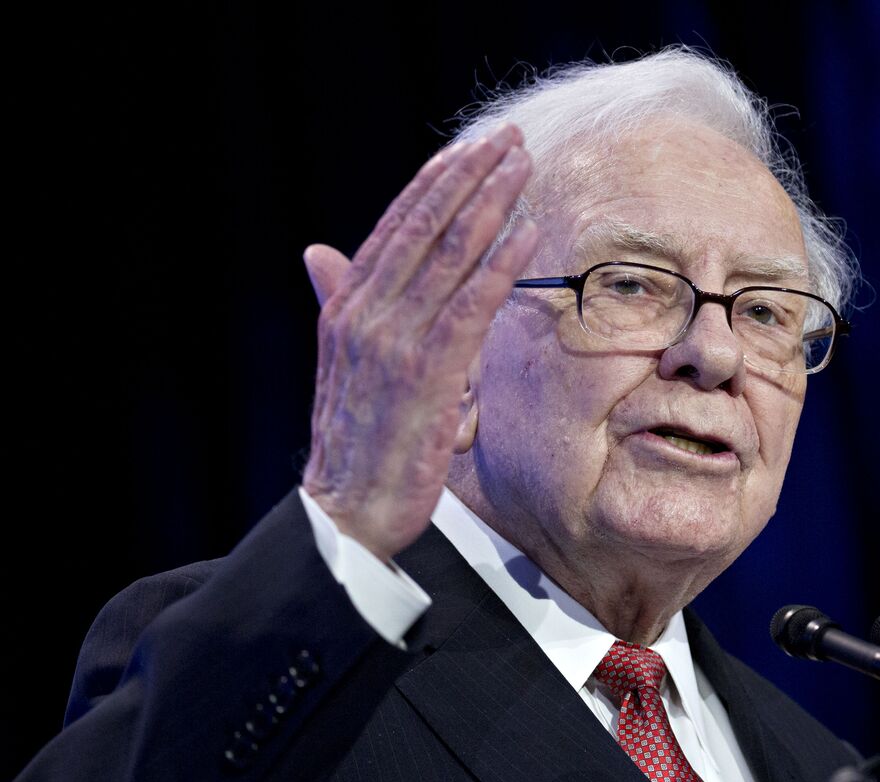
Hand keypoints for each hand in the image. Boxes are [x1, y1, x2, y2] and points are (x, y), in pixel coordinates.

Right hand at [302, 124, 537, 561]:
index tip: (470, 148)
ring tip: (522, 168)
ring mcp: (393, 343)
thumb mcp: (344, 362)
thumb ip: (340, 301)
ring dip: (489, 206)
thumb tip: (319, 252)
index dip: (434, 182)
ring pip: (447, 257)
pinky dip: (498, 266)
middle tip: (507, 140)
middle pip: (423, 228)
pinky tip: (527, 233)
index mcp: (347, 307)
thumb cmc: (358, 438)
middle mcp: (366, 315)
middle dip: (467, 178)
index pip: (395, 227)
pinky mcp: (425, 375)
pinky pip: (469, 307)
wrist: (348, 510)